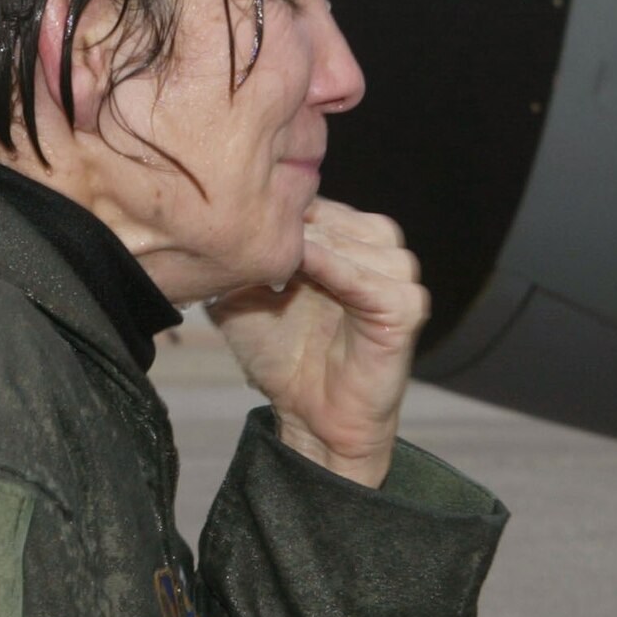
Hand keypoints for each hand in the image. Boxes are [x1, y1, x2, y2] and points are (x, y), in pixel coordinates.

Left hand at [206, 200, 425, 486]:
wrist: (313, 418)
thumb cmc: (283, 357)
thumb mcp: (247, 295)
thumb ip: (240, 255)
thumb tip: (210, 218)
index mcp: (348, 237)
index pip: (311, 198)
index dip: (274, 210)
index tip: (232, 216)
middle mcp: (379, 247)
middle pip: (332, 214)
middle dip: (288, 226)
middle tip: (246, 236)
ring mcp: (399, 274)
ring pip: (351, 238)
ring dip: (308, 244)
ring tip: (270, 262)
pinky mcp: (406, 306)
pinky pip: (366, 278)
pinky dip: (331, 268)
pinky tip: (297, 270)